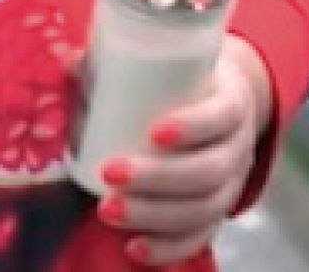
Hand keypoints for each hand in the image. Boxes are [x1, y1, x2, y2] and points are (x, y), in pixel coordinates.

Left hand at [95, 34, 273, 265]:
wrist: (220, 104)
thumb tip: (70, 63)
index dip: (193, 126)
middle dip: (159, 178)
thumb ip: (118, 61)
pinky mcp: (217, 213)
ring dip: (154, 215)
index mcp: (232, 101)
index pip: (222, 115)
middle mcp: (238, 146)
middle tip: (111, 173)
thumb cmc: (184, 81)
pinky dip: (167, 248)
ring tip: (107, 210)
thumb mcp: (166, 63)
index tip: (153, 132)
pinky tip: (134, 248)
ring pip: (203, 209)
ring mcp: (232, 184)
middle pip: (209, 170)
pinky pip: (199, 238)